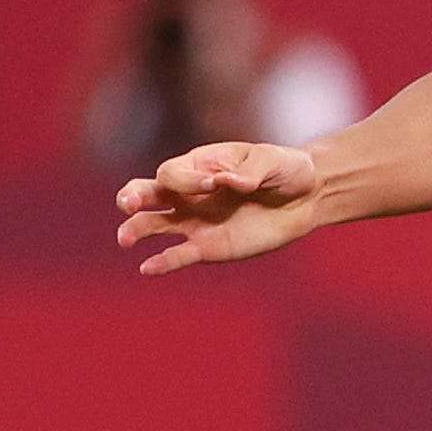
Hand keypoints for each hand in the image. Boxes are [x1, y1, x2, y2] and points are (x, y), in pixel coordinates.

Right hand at [113, 142, 323, 275]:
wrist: (306, 198)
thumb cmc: (285, 170)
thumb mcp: (272, 162)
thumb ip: (251, 170)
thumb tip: (230, 182)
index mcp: (199, 165)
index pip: (174, 172)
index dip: (188, 180)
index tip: (216, 183)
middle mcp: (189, 193)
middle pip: (148, 193)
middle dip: (134, 196)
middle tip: (129, 203)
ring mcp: (195, 221)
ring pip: (154, 224)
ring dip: (137, 230)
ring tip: (125, 239)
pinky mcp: (208, 246)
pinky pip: (179, 255)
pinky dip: (162, 262)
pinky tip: (147, 268)